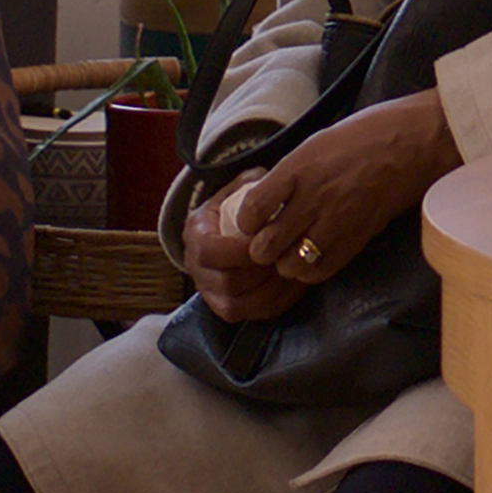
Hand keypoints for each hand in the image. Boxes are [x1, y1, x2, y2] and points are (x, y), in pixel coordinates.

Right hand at [184, 177, 312, 324]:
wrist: (223, 235)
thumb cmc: (234, 210)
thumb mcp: (236, 190)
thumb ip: (248, 183)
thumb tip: (264, 177)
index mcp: (196, 236)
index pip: (208, 252)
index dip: (237, 251)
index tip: (266, 241)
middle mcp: (197, 270)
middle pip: (226, 283)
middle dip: (260, 273)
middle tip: (287, 258)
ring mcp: (211, 294)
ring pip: (238, 306)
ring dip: (271, 291)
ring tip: (294, 272)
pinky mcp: (228, 310)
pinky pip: (252, 315)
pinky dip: (276, 303)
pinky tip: (295, 286)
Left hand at [218, 92, 463, 289]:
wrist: (417, 141)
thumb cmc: (371, 133)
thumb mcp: (319, 142)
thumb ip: (293, 172)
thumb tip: (272, 197)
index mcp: (299, 167)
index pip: (252, 209)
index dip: (247, 221)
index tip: (254, 220)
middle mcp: (313, 197)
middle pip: (266, 245)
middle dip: (261, 248)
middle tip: (269, 242)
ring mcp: (337, 220)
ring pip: (290, 264)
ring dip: (285, 262)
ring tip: (291, 252)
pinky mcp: (358, 237)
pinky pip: (321, 270)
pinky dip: (311, 270)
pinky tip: (314, 258)